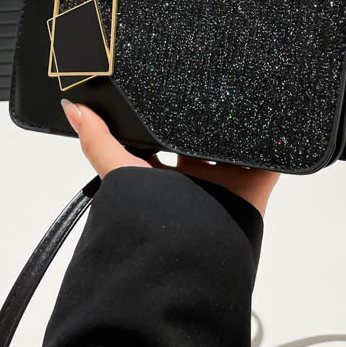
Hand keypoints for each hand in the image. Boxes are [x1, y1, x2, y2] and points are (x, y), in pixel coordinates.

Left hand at [61, 99, 278, 216]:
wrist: (187, 260)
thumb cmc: (149, 223)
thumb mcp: (121, 173)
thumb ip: (98, 141)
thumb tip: (72, 108)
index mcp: (167, 176)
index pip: (169, 137)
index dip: (170, 116)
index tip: (169, 90)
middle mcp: (197, 181)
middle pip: (205, 141)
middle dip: (208, 119)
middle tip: (210, 86)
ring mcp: (226, 184)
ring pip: (236, 146)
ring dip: (239, 127)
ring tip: (242, 93)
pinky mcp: (254, 188)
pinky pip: (269, 161)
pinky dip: (272, 144)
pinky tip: (272, 118)